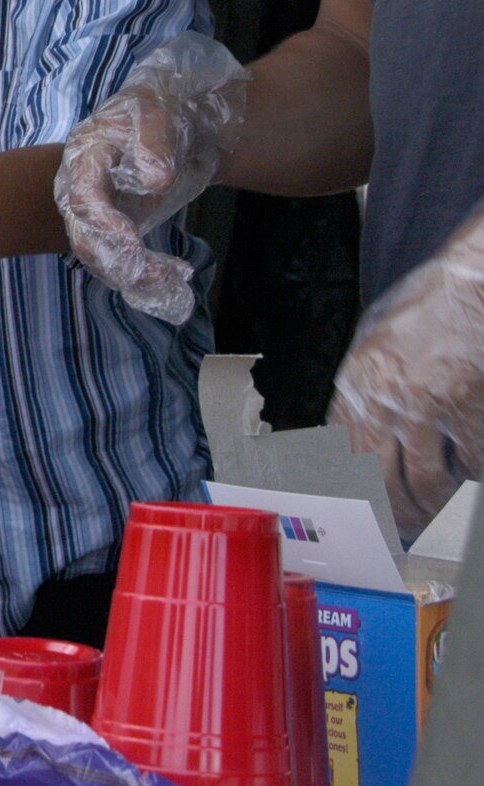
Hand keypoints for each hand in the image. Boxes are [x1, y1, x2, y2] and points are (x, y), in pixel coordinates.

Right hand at [53, 32, 247, 323]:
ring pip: (101, 255)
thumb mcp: (157, 112)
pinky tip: (173, 277)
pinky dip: (144, 273)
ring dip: (133, 275)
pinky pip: (120, 258)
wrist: (169, 119)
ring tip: (172, 282)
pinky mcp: (115, 226)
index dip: (102, 223)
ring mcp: (97, 211)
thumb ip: (153, 143)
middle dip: (117, 262)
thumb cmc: (158, 109)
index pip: (82, 197)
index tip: (131, 241)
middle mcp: (82, 188)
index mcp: (84, 157)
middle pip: (84, 237)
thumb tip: (156, 181)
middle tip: (156, 275)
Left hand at [328, 204, 483, 539]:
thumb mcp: (380, 342)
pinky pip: (469, 465)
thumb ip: (368, 387)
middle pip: (376, 477)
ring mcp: (427, 408)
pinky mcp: (468, 413)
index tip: (352, 507)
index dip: (345, 486)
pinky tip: (470, 473)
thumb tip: (354, 431)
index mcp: (358, 378)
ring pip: (424, 481)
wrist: (476, 281)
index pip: (337, 449)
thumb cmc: (434, 306)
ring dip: (430, 504)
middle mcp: (385, 397)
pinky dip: (471, 475)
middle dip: (388, 510)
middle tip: (398, 526)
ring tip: (434, 511)